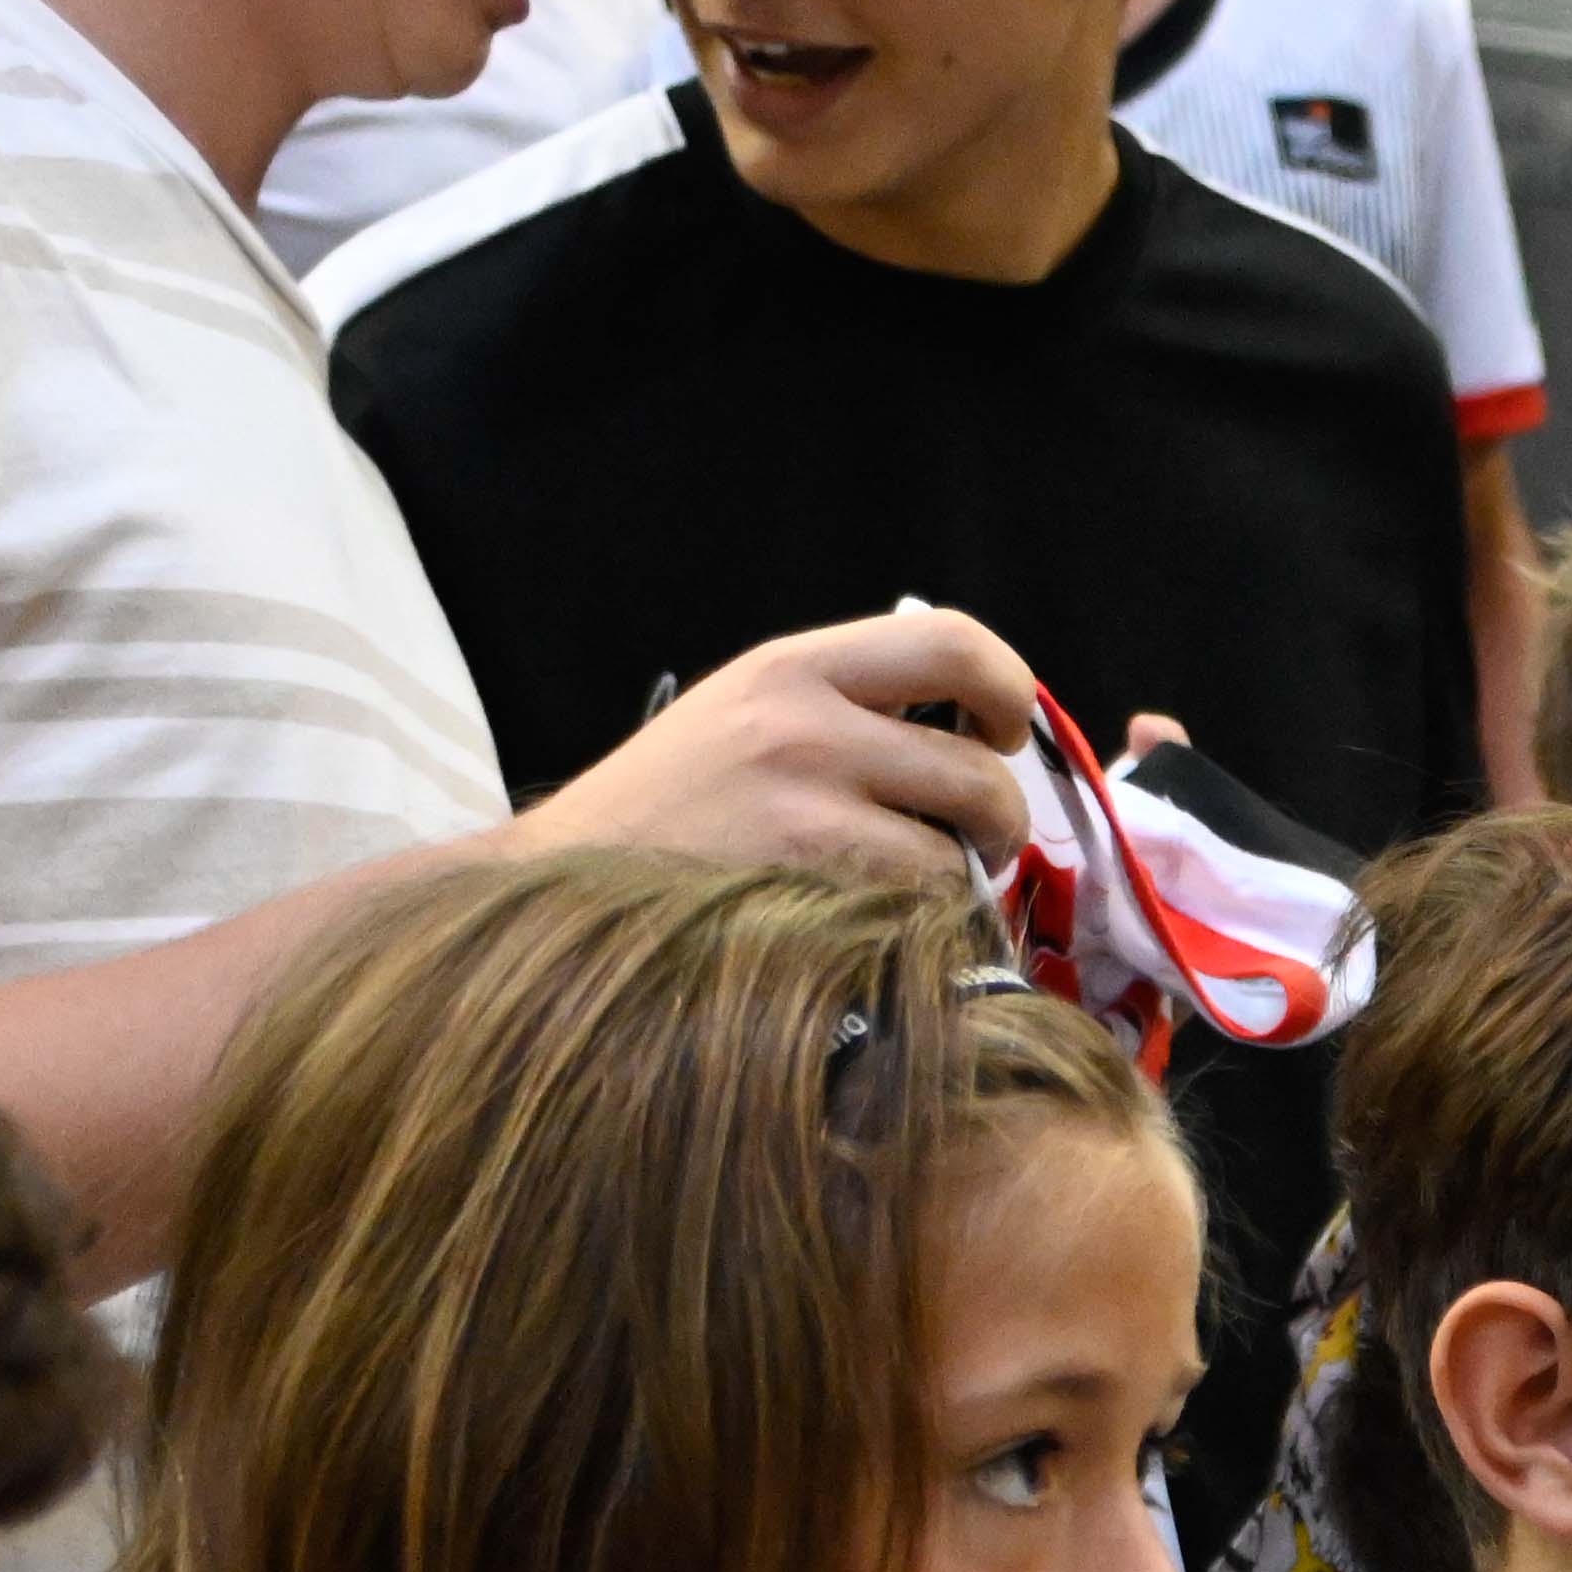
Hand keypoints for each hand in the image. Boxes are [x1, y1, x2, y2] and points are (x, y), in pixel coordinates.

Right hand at [511, 606, 1041, 885]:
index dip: (1008, 690)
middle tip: (979, 844)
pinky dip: (918, 929)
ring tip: (914, 892)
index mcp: (791, 666)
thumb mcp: (744, 716)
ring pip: (955, 853)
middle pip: (979, 769)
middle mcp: (802, 723)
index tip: (998, 734)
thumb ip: (843, 705)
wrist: (563, 887)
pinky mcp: (805, 889)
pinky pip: (916, 912)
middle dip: (1000, 819)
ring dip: (957, 885)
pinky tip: (876, 927)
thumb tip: (967, 727)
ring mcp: (804, 810)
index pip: (952, 642)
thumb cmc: (669, 808)